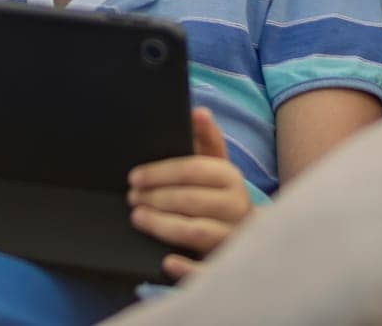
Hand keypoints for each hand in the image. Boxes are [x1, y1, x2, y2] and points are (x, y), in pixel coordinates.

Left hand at [127, 107, 253, 280]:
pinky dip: (186, 268)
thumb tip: (198, 112)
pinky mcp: (228, 264)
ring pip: (197, 232)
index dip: (160, 173)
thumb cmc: (219, 195)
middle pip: (191, 200)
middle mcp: (238, 207)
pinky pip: (208, 270)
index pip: (193, 169)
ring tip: (138, 218)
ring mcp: (234, 238)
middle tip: (131, 199)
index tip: (134, 178)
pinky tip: (166, 262)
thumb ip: (205, 139)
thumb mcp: (215, 166)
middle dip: (155, 199)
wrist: (250, 237)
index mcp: (231, 177)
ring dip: (162, 226)